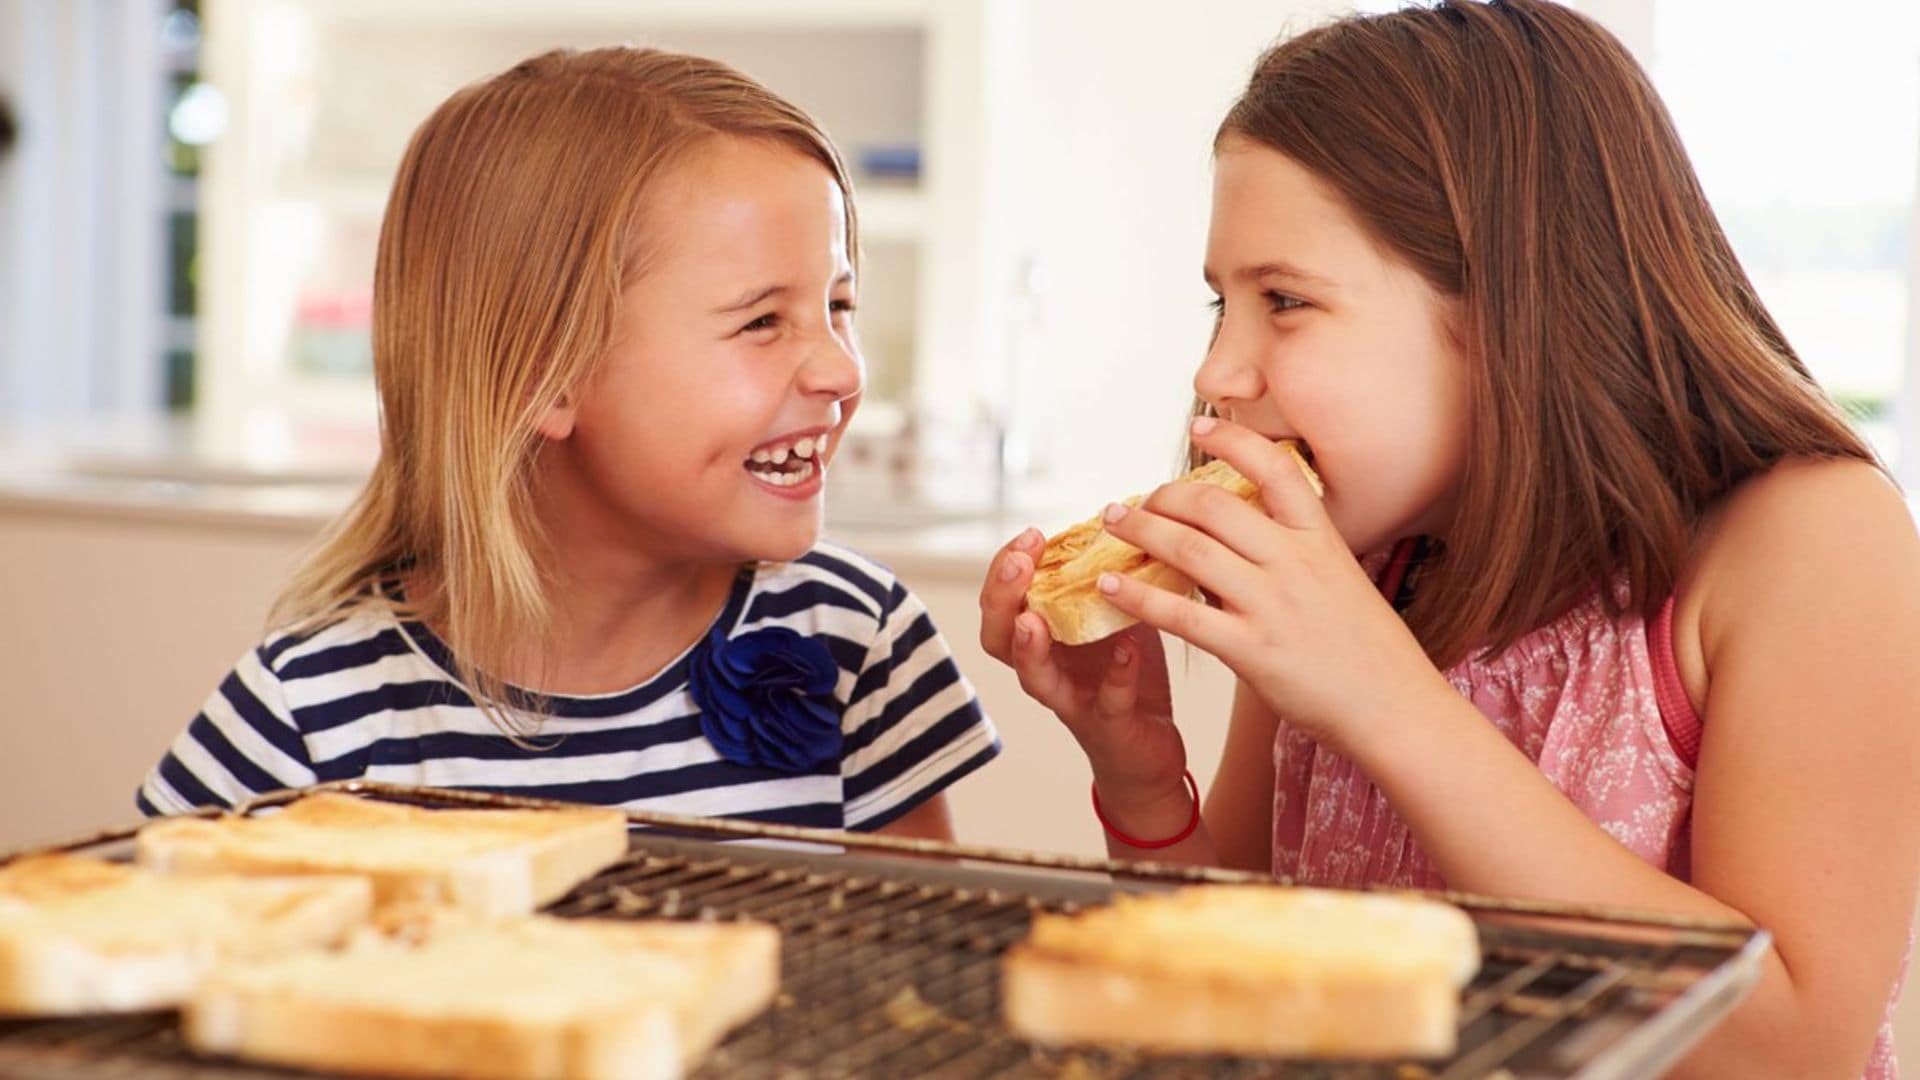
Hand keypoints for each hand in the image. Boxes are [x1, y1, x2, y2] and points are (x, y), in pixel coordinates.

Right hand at [977, 528, 1188, 803]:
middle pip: (997, 635)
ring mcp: (1071, 700)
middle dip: (1001, 596)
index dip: (1005, 567)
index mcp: (1041, 636)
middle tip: (1017, 563)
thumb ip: (1108, 578)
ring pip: (1032, 677)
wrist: (1149, 748)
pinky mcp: (1107, 725)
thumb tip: (1125, 517)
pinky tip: (1125, 652)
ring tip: (1033, 617)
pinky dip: (1114, 677)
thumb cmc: (1125, 675)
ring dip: (1029, 646)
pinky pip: (1105, 702)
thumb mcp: (1115, 615)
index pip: (1002, 598)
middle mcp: (1044, 668)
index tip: (1029, 535)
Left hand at [1093, 417, 1451, 758]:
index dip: (1232, 440)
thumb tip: (1242, 541)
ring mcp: (1271, 604)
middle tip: (1135, 501)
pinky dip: (1138, 597)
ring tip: (1113, 524)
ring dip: (1142, 531)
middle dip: (1164, 496)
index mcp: (1320, 539)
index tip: (1199, 425)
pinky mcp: (1251, 649)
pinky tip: (1109, 587)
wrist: (1396, 707)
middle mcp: (1294, 562)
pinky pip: (1180, 614)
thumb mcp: (1342, 581)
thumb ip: (1295, 556)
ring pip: (1190, 550)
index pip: (1274, 469)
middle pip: (1213, 507)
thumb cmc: (1371, 652)